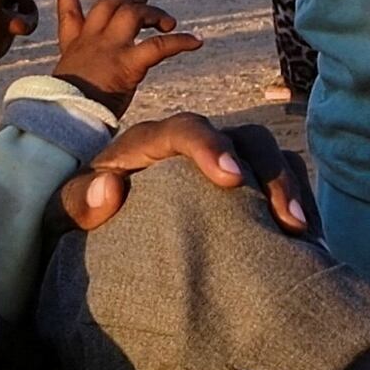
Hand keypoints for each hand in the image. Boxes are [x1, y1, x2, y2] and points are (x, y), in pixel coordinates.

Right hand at [51, 0, 198, 108]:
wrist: (65, 117)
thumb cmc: (66, 110)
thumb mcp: (63, 86)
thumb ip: (73, 79)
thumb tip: (74, 95)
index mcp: (74, 47)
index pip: (69, 13)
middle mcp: (92, 41)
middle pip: (110, 4)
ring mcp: (110, 48)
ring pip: (134, 14)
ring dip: (154, 14)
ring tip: (168, 23)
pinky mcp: (128, 63)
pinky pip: (160, 45)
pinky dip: (182, 41)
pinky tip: (196, 41)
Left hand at [62, 113, 316, 236]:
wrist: (94, 240)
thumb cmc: (81, 218)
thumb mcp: (63, 214)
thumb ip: (77, 202)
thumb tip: (109, 187)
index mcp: (148, 143)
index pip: (183, 128)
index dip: (208, 146)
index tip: (230, 179)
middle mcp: (191, 146)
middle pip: (240, 137)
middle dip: (266, 172)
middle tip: (285, 220)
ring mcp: (220, 164)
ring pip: (267, 156)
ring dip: (287, 188)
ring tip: (299, 233)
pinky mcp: (239, 189)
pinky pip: (278, 181)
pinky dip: (296, 203)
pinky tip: (306, 241)